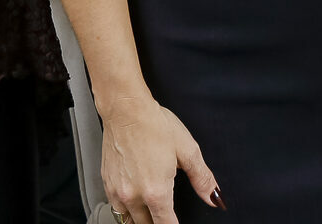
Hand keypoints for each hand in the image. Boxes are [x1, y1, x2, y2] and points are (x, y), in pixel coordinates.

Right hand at [99, 94, 223, 222]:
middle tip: (166, 215)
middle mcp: (134, 196)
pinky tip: (135, 202)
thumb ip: (203, 179)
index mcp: (156, 192)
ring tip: (151, 213)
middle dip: (159, 223)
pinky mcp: (107, 184)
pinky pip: (117, 209)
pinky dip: (126, 211)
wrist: (126, 109)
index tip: (177, 223)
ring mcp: (118, 191)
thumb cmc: (154, 125)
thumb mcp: (187, 150)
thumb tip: (214, 198)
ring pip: (129, 221)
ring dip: (142, 220)